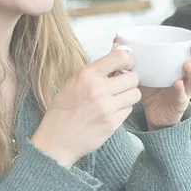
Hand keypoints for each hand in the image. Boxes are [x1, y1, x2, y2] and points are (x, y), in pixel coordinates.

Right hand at [28, 48, 141, 166]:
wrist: (56, 140)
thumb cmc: (63, 111)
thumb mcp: (73, 82)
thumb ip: (96, 69)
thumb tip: (118, 50)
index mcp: (87, 75)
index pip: (120, 57)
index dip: (128, 60)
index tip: (126, 65)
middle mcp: (98, 89)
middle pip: (133, 78)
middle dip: (129, 81)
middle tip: (122, 85)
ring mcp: (106, 107)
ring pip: (135, 94)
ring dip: (129, 96)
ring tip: (117, 99)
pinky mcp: (112, 123)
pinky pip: (129, 110)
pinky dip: (123, 110)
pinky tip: (112, 112)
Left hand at [139, 31, 190, 129]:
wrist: (151, 115)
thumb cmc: (150, 90)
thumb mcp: (142, 71)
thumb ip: (133, 58)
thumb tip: (116, 42)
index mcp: (180, 66)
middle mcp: (186, 77)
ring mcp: (185, 91)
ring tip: (187, 63)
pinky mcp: (179, 104)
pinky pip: (182, 96)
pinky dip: (180, 90)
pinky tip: (177, 83)